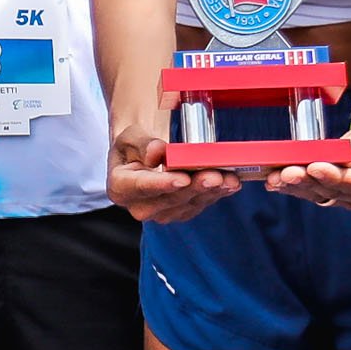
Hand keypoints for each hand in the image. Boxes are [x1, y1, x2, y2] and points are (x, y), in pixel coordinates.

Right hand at [107, 122, 237, 225]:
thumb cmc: (134, 146)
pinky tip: (230, 183)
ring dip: (211, 191)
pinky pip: (201, 204)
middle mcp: (140, 207)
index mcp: (120, 188)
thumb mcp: (130, 136)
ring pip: (189, 204)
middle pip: (170, 199)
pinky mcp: (181, 212)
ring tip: (228, 178)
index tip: (182, 178)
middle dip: (195, 187)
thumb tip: (156, 153)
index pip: (141, 187)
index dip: (162, 184)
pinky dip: (217, 193)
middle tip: (214, 175)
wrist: (141, 156)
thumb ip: (142, 143)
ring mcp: (162, 212)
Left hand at [274, 104, 350, 210]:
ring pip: (321, 194)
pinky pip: (314, 192)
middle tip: (285, 172)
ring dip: (296, 186)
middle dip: (308, 180)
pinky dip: (294, 186)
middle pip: (335, 190)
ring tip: (274, 177)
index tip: (314, 167)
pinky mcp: (337, 196)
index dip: (334, 176)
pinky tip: (275, 181)